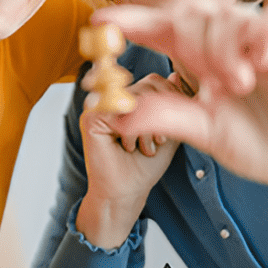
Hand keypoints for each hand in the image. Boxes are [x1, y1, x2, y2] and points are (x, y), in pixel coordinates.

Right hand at [77, 73, 180, 248]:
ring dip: (146, 126)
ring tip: (143, 147)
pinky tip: (129, 146)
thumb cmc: (146, 165)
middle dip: (161, 114)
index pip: (157, 81)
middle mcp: (115, 98)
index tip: (171, 128)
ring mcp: (101, 105)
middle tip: (157, 141)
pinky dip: (130, 131)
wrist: (127, 192)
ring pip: (136, 96)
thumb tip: (176, 75)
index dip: (171, 101)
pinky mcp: (91, 118)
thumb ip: (173, 104)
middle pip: (149, 84)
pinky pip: (119, 109)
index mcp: (131, 99)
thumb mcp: (169, 130)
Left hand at [92, 0, 267, 209]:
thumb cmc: (260, 143)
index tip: (98, 22)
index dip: (130, 21)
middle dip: (189, 41)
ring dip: (225, 47)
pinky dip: (264, 32)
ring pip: (230, 14)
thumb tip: (115, 111)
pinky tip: (258, 59)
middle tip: (208, 81)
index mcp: (201, 58)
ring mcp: (264, 39)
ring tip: (237, 85)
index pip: (160, 29)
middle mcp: (229, 41)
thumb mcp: (205, 131)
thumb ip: (164, 116)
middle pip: (192, 13)